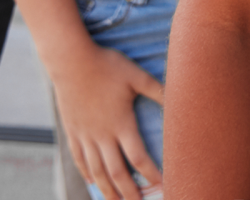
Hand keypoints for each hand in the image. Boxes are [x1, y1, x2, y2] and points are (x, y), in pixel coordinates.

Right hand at [50, 40, 164, 199]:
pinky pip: (80, 160)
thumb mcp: (137, 75)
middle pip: (117, 172)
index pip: (138, 157)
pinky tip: (94, 182)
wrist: (71, 62)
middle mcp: (102, 136)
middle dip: (129, 192)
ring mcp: (85, 136)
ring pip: (97, 172)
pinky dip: (88, 174)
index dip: (150, 173)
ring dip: (107, 190)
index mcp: (121, 124)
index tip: (161, 184)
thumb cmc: (108, 66)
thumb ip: (158, 89)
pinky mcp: (72, 132)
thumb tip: (178, 98)